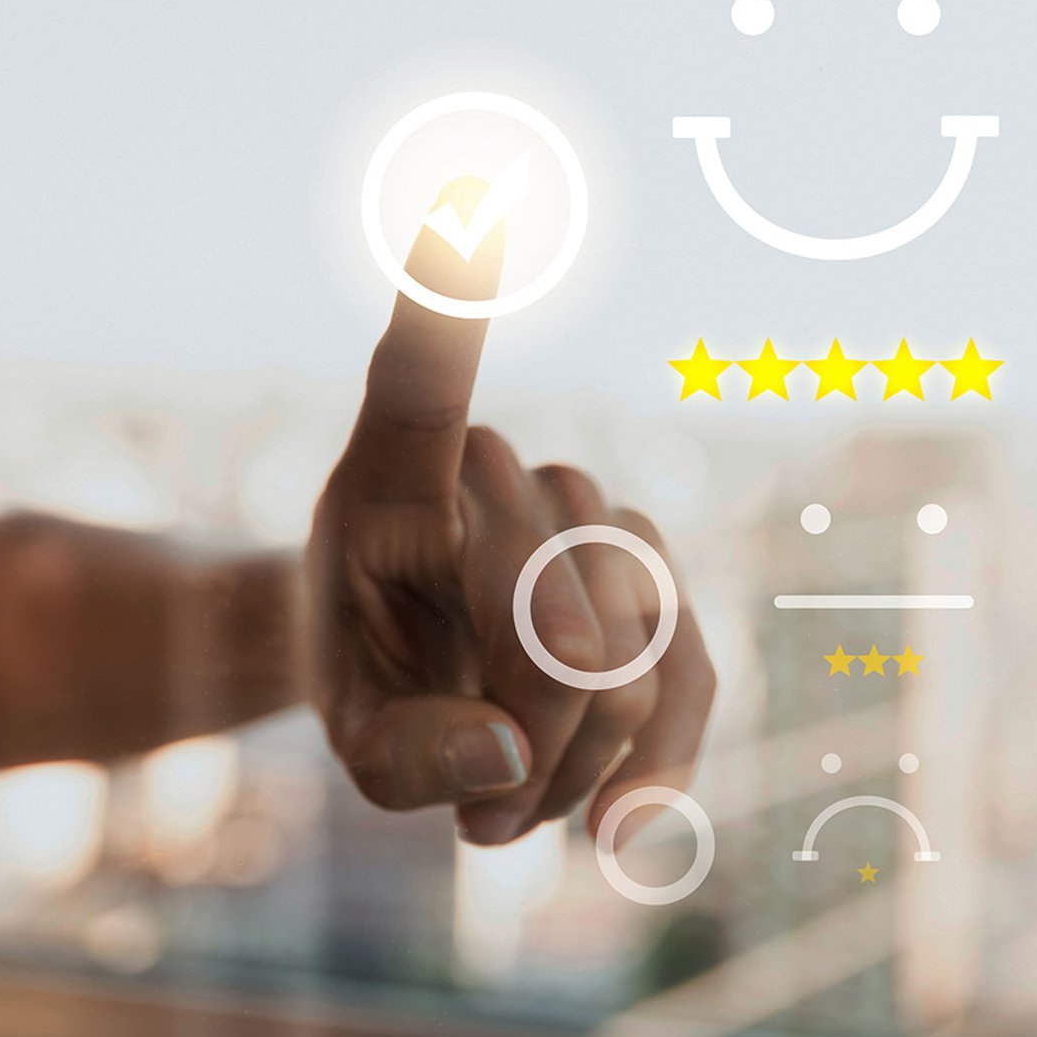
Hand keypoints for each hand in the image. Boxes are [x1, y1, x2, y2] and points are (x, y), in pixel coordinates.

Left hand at [308, 178, 714, 845]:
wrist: (423, 672)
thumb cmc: (368, 674)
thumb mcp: (349, 733)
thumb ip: (405, 756)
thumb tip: (509, 755)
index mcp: (396, 476)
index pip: (420, 381)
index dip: (447, 306)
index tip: (464, 200)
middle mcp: (506, 469)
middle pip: (549, 617)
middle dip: (520, 743)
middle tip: (468, 823)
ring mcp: (592, 512)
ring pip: (623, 656)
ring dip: (573, 769)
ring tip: (505, 814)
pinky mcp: (654, 572)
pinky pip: (687, 675)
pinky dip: (658, 767)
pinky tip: (618, 836)